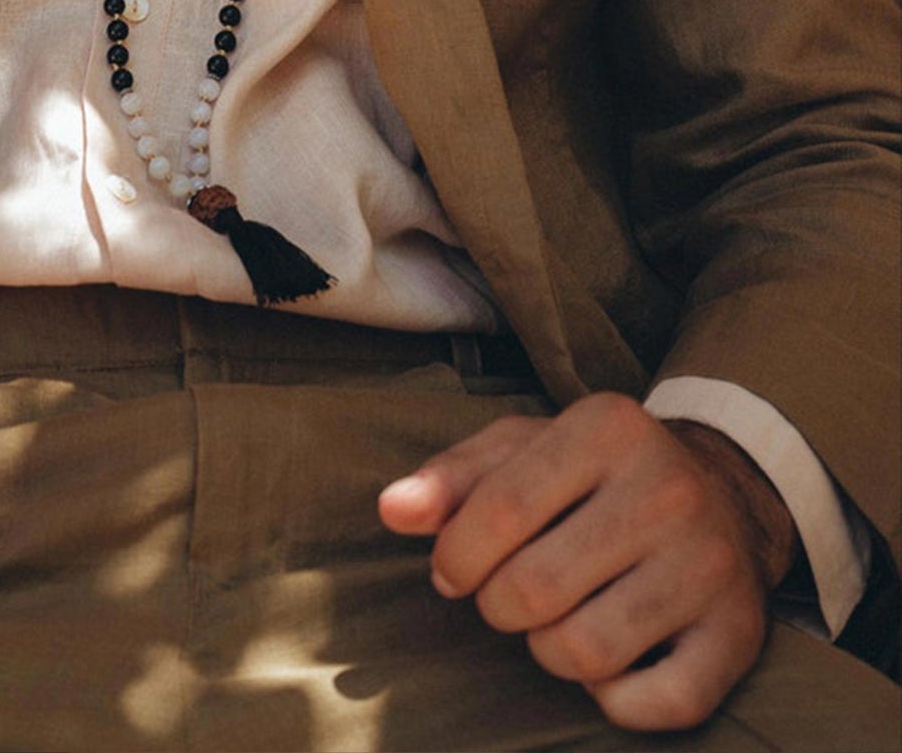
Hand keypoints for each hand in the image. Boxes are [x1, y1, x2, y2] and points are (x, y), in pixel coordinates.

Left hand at [378, 392, 798, 733]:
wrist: (727, 492)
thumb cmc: (597, 474)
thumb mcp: (525, 448)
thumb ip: (453, 478)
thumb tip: (392, 511)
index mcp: (608, 427)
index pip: (500, 509)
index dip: (456, 556)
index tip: (452, 572)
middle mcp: (667, 489)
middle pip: (534, 589)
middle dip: (499, 606)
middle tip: (510, 595)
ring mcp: (709, 564)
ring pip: (586, 652)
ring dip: (549, 651)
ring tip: (557, 620)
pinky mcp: (739, 632)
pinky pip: (658, 704)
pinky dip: (617, 700)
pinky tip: (611, 661)